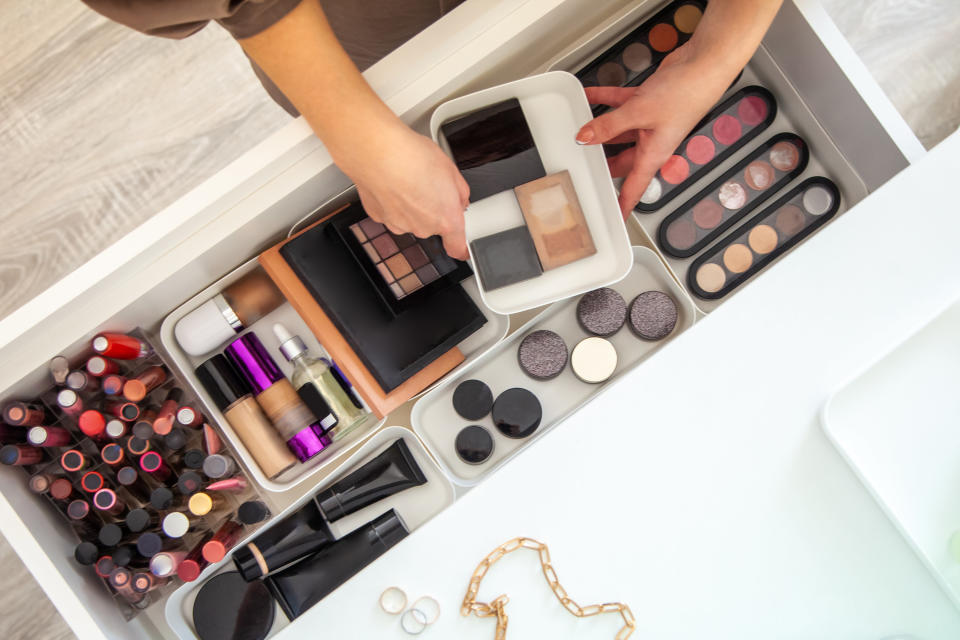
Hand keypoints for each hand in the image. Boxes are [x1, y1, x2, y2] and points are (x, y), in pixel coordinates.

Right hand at [341, 124, 470, 259]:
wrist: (378, 153)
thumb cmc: (414, 157)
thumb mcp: (451, 170)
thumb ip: (460, 193)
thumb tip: (459, 200)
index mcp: (446, 219)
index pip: (457, 247)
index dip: (460, 247)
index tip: (461, 245)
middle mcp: (423, 227)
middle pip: (432, 226)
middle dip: (432, 209)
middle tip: (428, 184)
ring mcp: (399, 224)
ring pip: (410, 218)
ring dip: (410, 204)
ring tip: (407, 179)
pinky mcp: (379, 217)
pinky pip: (390, 212)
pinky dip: (392, 200)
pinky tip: (392, 181)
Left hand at [575, 45, 735, 215]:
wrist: (703, 64)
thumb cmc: (686, 94)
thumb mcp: (639, 113)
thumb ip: (609, 125)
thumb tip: (585, 137)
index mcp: (654, 154)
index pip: (634, 188)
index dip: (623, 205)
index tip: (612, 217)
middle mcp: (651, 141)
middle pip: (621, 160)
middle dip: (602, 164)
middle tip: (583, 169)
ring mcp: (648, 121)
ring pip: (617, 131)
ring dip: (598, 128)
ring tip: (577, 129)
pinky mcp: (646, 101)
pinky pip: (619, 104)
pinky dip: (603, 99)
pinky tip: (588, 95)